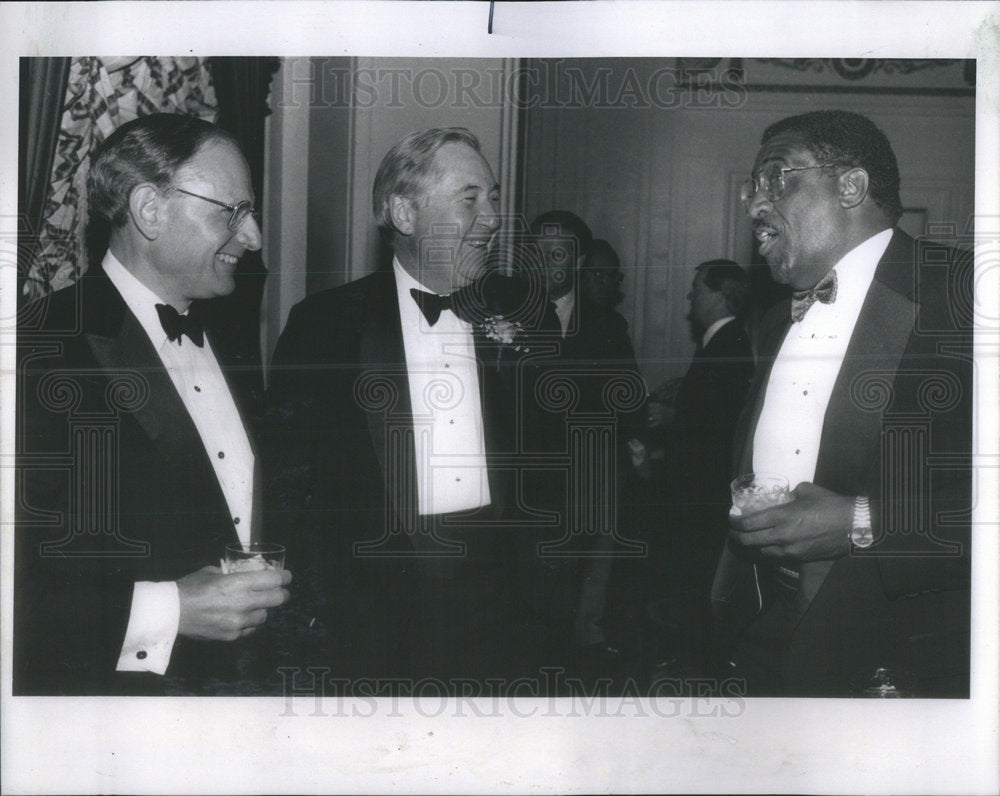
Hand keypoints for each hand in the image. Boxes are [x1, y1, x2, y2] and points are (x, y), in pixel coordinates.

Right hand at [177, 565, 291, 640]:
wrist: (171, 613)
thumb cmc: (190, 588)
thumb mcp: (212, 572)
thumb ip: (231, 574)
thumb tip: (243, 573)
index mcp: (240, 583)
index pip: (275, 580)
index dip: (284, 577)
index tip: (287, 577)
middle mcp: (244, 603)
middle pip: (277, 599)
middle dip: (282, 594)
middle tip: (281, 591)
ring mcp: (239, 621)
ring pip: (265, 616)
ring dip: (263, 609)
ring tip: (255, 605)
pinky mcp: (232, 635)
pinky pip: (250, 629)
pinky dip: (250, 623)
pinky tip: (242, 617)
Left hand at [728, 482, 853, 562]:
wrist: (855, 525)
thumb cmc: (832, 505)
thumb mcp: (807, 491)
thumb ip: (790, 494)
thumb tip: (784, 496)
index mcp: (781, 516)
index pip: (748, 523)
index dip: (735, 522)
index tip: (731, 519)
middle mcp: (782, 536)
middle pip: (748, 541)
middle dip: (736, 537)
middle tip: (732, 532)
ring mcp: (790, 550)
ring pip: (759, 553)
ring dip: (749, 547)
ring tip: (745, 541)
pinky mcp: (799, 558)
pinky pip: (775, 558)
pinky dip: (765, 553)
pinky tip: (763, 548)